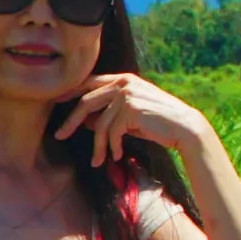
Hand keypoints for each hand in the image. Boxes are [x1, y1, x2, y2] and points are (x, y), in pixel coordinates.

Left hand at [52, 72, 218, 170]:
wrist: (185, 128)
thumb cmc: (159, 123)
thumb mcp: (130, 117)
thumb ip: (109, 115)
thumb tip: (85, 122)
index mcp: (123, 79)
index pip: (89, 83)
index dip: (70, 93)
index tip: (55, 104)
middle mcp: (123, 82)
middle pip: (86, 101)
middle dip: (70, 121)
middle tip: (58, 136)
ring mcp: (127, 94)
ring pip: (99, 123)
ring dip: (98, 145)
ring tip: (97, 160)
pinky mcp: (131, 108)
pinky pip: (112, 132)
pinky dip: (112, 147)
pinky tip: (116, 155)